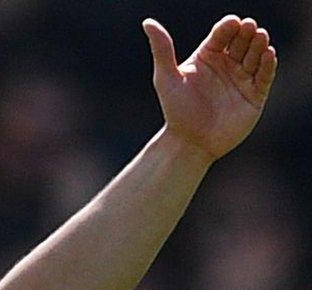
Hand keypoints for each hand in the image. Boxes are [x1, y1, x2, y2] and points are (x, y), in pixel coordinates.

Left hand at [143, 15, 277, 160]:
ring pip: (255, 56)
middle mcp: (227, 64)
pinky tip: (268, 55)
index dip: (228, 27)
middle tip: (250, 27)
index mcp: (207, 56)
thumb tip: (147, 22)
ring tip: (260, 37)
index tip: (232, 22)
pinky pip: (264, 76)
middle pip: (241, 42)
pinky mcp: (255, 95)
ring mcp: (242, 78)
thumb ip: (162, 49)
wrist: (189, 142)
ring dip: (259, 45)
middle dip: (247, 33)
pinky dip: (267, 65)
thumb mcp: (165, 77)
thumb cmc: (175, 110)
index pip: (222, 35)